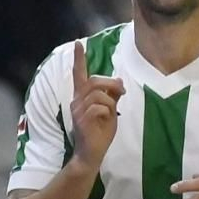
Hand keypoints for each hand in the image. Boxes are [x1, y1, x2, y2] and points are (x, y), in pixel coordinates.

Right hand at [70, 39, 122, 170]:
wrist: (91, 154)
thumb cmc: (100, 133)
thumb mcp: (110, 111)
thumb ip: (112, 96)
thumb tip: (119, 82)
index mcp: (82, 97)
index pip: (79, 74)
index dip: (79, 59)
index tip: (78, 44)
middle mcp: (76, 101)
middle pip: (94, 81)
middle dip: (111, 83)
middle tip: (122, 92)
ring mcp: (77, 111)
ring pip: (98, 94)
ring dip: (111, 101)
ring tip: (111, 113)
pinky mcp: (81, 121)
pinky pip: (99, 107)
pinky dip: (107, 112)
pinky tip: (106, 120)